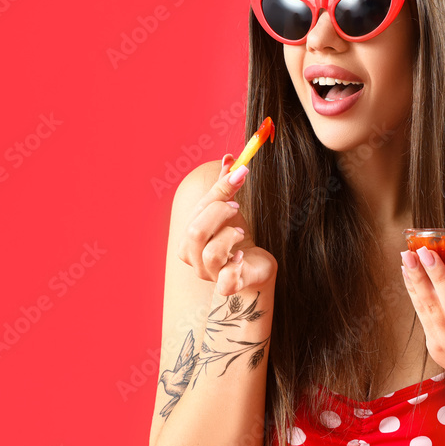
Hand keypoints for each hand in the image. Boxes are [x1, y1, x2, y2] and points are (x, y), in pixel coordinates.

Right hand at [176, 154, 276, 296]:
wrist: (255, 267)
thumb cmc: (237, 238)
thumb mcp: (231, 210)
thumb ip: (227, 186)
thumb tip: (230, 159)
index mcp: (189, 237)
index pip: (198, 210)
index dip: (219, 191)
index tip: (240, 174)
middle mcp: (194, 257)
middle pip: (196, 231)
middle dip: (220, 213)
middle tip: (237, 208)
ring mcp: (209, 274)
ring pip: (211, 253)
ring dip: (230, 236)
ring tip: (239, 232)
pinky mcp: (228, 286)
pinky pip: (225, 280)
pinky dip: (234, 266)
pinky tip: (241, 257)